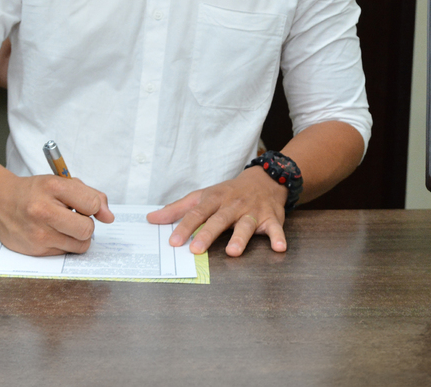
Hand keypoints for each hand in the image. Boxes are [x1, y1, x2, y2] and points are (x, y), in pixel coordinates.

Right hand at [0, 171, 113, 256]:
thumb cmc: (35, 191)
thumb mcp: (62, 183)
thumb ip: (90, 195)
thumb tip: (109, 217)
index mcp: (52, 187)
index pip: (91, 204)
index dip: (94, 207)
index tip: (87, 206)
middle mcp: (43, 210)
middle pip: (87, 229)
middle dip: (86, 224)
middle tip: (75, 218)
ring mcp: (38, 233)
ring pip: (79, 245)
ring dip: (77, 237)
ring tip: (63, 226)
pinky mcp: (35, 250)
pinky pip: (65, 253)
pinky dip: (64, 245)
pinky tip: (51, 233)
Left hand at [147, 166, 287, 256]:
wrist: (264, 179)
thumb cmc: (228, 193)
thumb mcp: (203, 196)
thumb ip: (178, 209)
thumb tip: (151, 219)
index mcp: (215, 199)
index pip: (197, 212)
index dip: (185, 227)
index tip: (173, 242)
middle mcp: (233, 205)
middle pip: (219, 219)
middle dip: (208, 234)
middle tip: (196, 250)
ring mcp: (253, 211)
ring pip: (246, 224)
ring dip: (240, 237)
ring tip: (233, 252)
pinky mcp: (271, 218)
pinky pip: (275, 228)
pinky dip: (278, 237)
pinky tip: (279, 248)